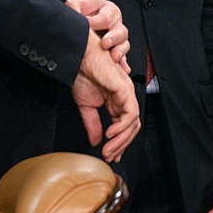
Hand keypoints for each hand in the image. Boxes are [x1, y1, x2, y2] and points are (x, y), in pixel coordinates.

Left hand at [66, 0, 130, 72]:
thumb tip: (74, 14)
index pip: (107, 17)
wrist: (78, 24)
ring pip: (124, 44)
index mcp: (109, 10)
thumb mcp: (75, 4)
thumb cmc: (80, 12)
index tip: (89, 25)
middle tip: (104, 43)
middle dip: (113, 38)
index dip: (98, 21)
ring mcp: (117, 39)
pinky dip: (122, 64)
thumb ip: (74, 7)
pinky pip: (122, 59)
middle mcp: (115, 25)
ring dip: (119, 51)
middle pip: (120, 31)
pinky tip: (121, 69)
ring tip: (113, 57)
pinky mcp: (115, 52)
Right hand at [71, 29, 140, 162]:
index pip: (124, 126)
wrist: (79, 56)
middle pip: (132, 126)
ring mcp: (126, 93)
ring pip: (133, 122)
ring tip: (109, 150)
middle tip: (110, 156)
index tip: (110, 156)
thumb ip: (92, 124)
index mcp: (116, 100)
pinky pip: (130, 113)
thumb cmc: (82, 73)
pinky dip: (122, 127)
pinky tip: (110, 134)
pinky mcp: (125, 89)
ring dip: (121, 140)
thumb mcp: (86, 105)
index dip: (119, 143)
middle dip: (122, 144)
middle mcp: (124, 97)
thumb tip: (96, 141)